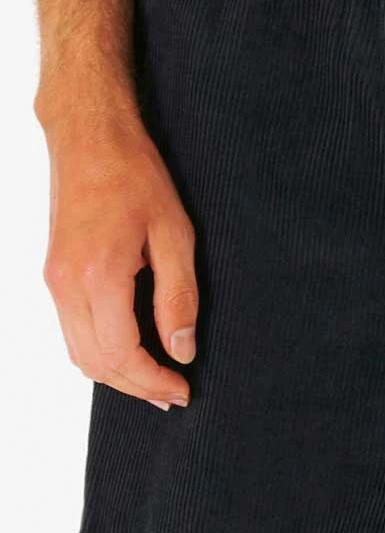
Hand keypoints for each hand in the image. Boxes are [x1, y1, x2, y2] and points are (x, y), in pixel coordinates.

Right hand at [41, 108, 197, 408]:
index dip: (154, 380)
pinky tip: (131, 354)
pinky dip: (100, 354)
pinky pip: (72, 332)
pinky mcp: (53, 276)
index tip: (183, 389)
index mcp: (97, 275)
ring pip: (79, 354)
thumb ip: (180, 297)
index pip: (122, 354)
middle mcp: (66, 285)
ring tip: (156, 381)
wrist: (88, 138)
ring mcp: (53, 282)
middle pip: (96, 363)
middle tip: (174, 395)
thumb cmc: (134, 176)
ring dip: (117, 375)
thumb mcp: (175, 235)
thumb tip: (181, 349)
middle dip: (136, 387)